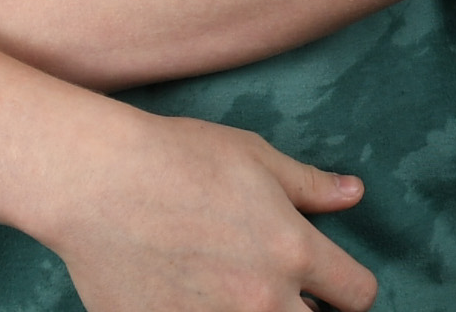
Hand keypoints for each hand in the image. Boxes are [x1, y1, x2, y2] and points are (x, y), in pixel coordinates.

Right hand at [41, 115, 374, 311]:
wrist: (97, 183)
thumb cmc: (178, 159)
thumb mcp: (256, 159)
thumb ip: (310, 186)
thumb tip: (353, 194)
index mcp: (293, 251)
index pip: (357, 295)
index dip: (352, 290)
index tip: (335, 284)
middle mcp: (260, 300)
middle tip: (290, 295)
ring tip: (240, 295)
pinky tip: (196, 300)